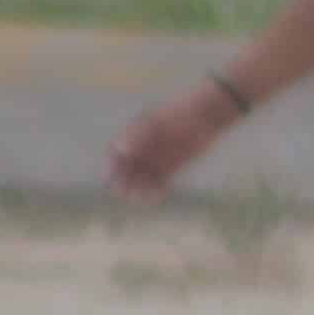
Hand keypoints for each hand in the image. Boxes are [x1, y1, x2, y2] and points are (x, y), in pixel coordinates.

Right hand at [108, 85, 234, 201]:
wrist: (204, 117)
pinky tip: (156, 196)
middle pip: (128, 168)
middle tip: (120, 192)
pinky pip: (162, 181)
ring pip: (144, 177)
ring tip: (136, 198)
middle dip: (123, 180)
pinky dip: (158, 189)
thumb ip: (137, 136)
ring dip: (139, 188)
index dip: (111, 165)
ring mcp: (158, 158)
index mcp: (135, 134)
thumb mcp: (156, 124)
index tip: (109, 176)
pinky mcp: (173, 167)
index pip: (116, 152)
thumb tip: (121, 150)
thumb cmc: (178, 116)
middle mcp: (145, 148)